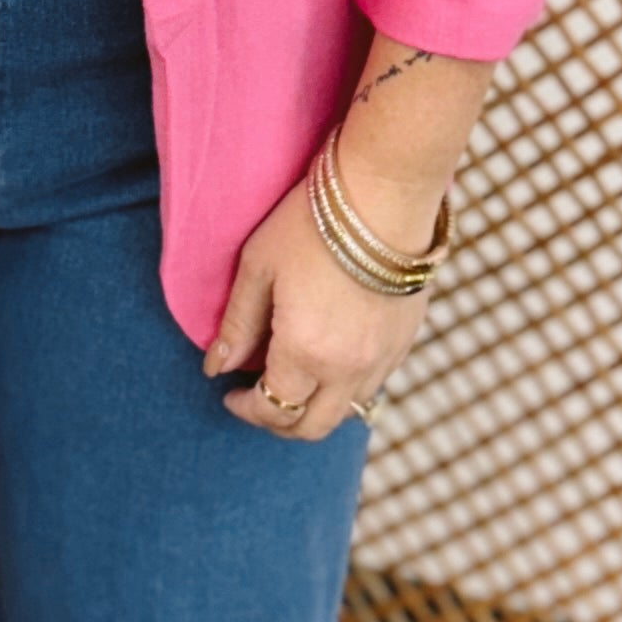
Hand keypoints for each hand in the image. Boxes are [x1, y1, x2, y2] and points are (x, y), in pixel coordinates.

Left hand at [201, 173, 425, 443]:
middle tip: (258, 400)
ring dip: (315, 406)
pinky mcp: (406, 339)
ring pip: (347, 410)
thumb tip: (216, 367)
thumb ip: (238, 324)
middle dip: (279, 422)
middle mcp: (348, 368)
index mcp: (306, 352)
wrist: (385, 194)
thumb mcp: (259, 268)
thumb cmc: (311, 224)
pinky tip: (330, 358)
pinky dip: (346, 386)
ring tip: (293, 379)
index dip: (246, 409)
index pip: (273, 409)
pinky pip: (373, 384)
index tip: (230, 394)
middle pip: (312, 427)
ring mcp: (383, 357)